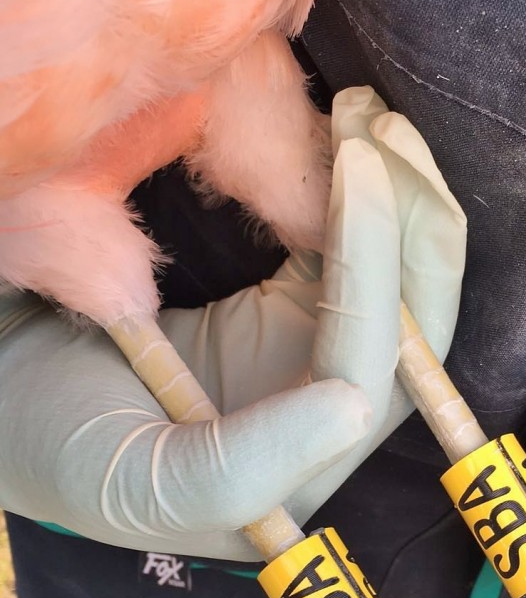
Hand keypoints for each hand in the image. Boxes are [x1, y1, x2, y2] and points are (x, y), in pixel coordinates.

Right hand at [0, 87, 465, 560]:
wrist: (9, 384)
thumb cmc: (54, 440)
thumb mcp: (141, 478)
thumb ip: (238, 469)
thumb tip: (354, 403)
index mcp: (301, 464)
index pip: (371, 360)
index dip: (377, 262)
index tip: (355, 161)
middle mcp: (323, 408)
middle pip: (411, 318)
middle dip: (413, 220)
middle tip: (377, 128)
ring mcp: (308, 348)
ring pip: (393, 275)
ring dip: (396, 195)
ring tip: (369, 119)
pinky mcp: (288, 301)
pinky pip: (345, 243)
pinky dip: (354, 191)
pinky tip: (346, 138)